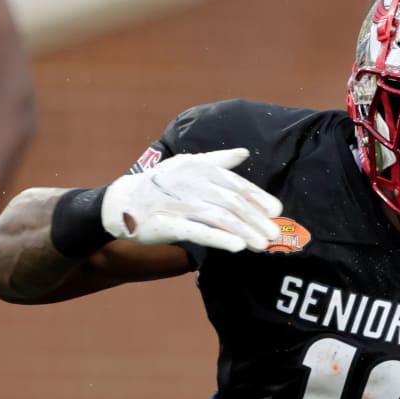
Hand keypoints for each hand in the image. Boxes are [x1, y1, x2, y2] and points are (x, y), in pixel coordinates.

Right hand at [100, 148, 282, 252]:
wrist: (122, 201)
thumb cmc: (161, 184)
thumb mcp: (188, 165)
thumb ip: (218, 160)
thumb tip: (244, 152)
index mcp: (201, 169)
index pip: (237, 184)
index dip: (259, 198)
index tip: (277, 211)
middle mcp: (193, 184)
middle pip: (234, 203)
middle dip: (257, 220)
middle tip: (275, 235)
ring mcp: (180, 204)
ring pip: (221, 218)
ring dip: (246, 232)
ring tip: (262, 245)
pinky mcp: (168, 225)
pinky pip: (199, 232)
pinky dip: (220, 239)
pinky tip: (238, 246)